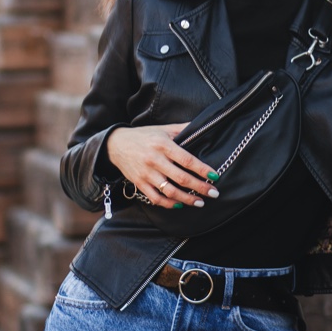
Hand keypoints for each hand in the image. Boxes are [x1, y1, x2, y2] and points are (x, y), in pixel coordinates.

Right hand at [106, 124, 220, 208]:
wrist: (116, 144)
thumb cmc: (144, 136)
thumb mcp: (163, 128)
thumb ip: (183, 129)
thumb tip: (203, 125)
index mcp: (163, 145)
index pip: (187, 159)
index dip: (202, 169)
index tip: (215, 176)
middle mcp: (155, 160)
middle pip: (181, 178)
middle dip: (200, 187)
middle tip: (214, 193)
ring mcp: (147, 173)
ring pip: (170, 191)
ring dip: (187, 199)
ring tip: (200, 202)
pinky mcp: (139, 183)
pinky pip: (156, 198)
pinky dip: (169, 204)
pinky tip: (179, 204)